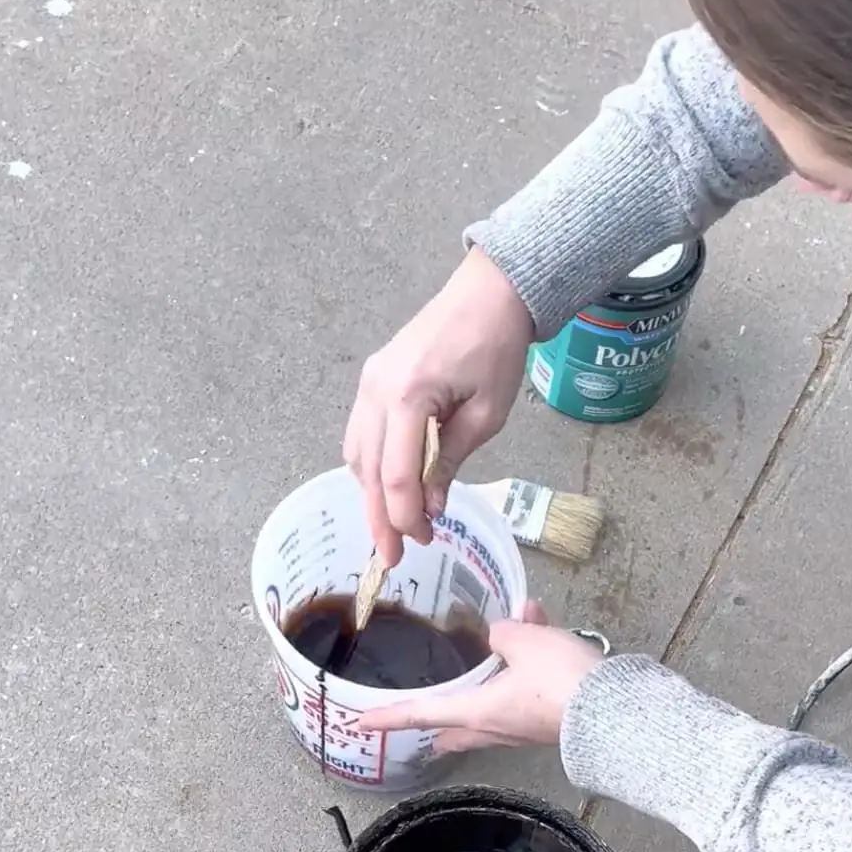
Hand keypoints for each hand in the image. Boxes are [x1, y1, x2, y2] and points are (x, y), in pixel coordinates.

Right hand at [343, 249, 534, 568]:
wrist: (488, 294)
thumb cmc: (496, 348)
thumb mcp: (486, 414)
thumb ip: (452, 461)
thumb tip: (432, 505)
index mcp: (408, 396)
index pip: (396, 476)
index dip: (405, 517)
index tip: (423, 541)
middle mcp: (377, 390)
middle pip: (367, 471)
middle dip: (380, 518)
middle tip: (393, 557)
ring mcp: (368, 384)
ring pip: (356, 456)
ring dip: (370, 495)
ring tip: (392, 527)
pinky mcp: (372, 381)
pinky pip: (360, 435)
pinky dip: (369, 467)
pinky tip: (386, 488)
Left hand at [362, 603, 606, 752]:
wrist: (614, 708)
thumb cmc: (560, 680)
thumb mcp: (526, 641)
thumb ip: (504, 633)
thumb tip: (501, 633)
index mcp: (479, 711)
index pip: (422, 713)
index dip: (390, 716)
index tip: (361, 722)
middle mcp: (497, 726)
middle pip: (458, 726)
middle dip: (441, 722)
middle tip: (427, 722)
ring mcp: (525, 728)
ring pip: (494, 706)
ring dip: (491, 678)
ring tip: (503, 638)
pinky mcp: (551, 721)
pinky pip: (528, 690)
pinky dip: (527, 664)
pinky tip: (541, 626)